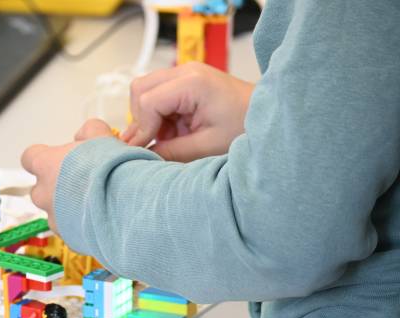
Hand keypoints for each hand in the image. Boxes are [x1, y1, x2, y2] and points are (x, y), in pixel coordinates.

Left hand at [22, 119, 114, 230]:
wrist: (125, 206)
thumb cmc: (110, 170)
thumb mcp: (101, 137)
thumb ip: (89, 131)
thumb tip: (85, 134)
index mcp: (46, 165)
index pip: (30, 157)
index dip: (44, 157)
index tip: (58, 158)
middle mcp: (43, 193)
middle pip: (41, 188)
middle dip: (57, 186)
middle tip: (82, 182)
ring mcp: (53, 218)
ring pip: (55, 211)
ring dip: (69, 208)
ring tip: (95, 203)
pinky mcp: (68, 238)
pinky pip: (70, 230)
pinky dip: (81, 226)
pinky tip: (101, 219)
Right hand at [122, 62, 254, 161]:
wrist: (268, 115)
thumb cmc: (245, 128)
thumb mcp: (206, 146)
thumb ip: (171, 151)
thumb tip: (142, 156)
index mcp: (193, 82)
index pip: (148, 101)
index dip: (141, 128)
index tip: (143, 150)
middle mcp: (186, 71)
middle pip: (140, 89)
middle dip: (140, 119)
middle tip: (151, 143)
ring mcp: (185, 73)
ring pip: (144, 91)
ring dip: (147, 117)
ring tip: (166, 138)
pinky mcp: (185, 82)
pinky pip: (156, 95)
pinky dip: (156, 116)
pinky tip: (172, 132)